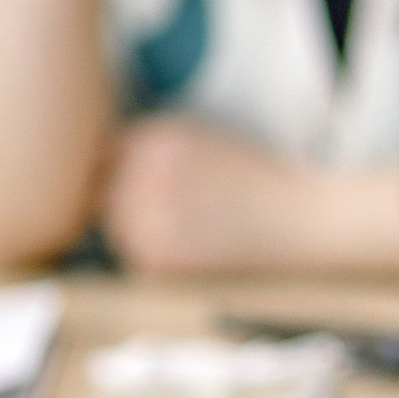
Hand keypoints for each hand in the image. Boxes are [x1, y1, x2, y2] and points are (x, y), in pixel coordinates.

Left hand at [101, 117, 328, 277]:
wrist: (302, 218)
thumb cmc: (256, 179)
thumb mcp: (199, 139)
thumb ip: (147, 146)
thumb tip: (95, 168)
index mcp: (156, 138)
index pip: (103, 156)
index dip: (118, 175)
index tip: (142, 189)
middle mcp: (147, 171)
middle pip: (104, 194)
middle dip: (124, 205)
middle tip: (173, 218)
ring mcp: (151, 215)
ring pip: (116, 229)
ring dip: (136, 234)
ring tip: (186, 233)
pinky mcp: (162, 256)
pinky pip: (137, 258)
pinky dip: (156, 259)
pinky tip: (194, 251)